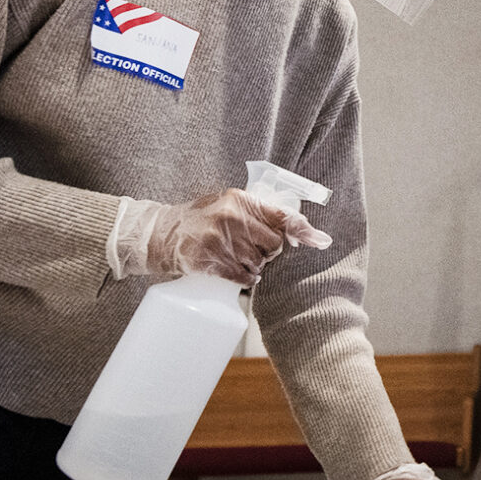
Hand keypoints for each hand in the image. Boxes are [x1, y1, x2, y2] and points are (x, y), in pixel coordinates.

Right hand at [116, 189, 329, 284]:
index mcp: (239, 200)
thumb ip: (258, 212)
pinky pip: (242, 276)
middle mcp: (231, 217)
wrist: (161, 233)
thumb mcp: (227, 204)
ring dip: (255, 267)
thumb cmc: (200, 219)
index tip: (320, 240)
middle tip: (254, 251)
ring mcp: (219, 240)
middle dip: (269, 252)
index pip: (280, 215)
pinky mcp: (209, 260)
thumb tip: (300, 228)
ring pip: (258, 263)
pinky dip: (246, 279)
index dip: (302, 229)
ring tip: (240, 260)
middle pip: (273, 244)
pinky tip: (241, 275)